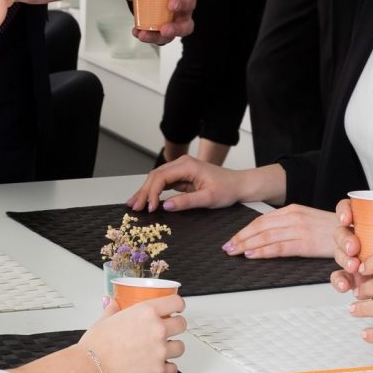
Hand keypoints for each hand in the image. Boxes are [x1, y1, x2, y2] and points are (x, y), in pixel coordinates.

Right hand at [80, 294, 185, 372]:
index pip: (176, 302)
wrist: (91, 369)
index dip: (177, 306)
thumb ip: (112, 310)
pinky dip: (166, 369)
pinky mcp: (158, 371)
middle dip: (176, 327)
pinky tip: (156, 366)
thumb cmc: (95, 346)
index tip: (176, 309)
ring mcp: (160, 351)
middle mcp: (157, 330)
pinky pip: (173, 369)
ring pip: (180, 347)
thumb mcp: (103, 320)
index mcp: (146, 312)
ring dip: (172, 349)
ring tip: (159, 352)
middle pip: (182, 324)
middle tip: (167, 332)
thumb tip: (111, 303)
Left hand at [128, 0, 194, 44]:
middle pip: (186, 26)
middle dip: (175, 29)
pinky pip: (157, 38)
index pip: (189, 1)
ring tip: (143, 35)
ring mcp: (174, 25)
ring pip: (170, 36)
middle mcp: (183, 14)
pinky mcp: (163, 32)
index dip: (182, 4)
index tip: (170, 5)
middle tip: (163, 30)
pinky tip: (137, 32)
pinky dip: (147, 37)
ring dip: (156, 37)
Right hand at [128, 154, 252, 212]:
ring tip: (133, 204)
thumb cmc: (227, 189)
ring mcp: (180, 169)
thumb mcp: (208, 198)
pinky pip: (163, 183)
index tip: (149, 208)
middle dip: (143, 192)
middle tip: (133, 208)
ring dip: (145, 191)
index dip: (152, 193)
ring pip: (156, 179)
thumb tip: (166, 206)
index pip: (161, 177)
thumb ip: (187, 201)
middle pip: (155, 176)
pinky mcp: (181, 177)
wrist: (239, 185)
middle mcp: (181, 164)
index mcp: (187, 166)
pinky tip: (146, 200)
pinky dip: (153, 192)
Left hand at [224, 203, 338, 258]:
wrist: (351, 233)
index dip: (245, 230)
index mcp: (292, 209)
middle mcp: (293, 217)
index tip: (234, 238)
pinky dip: (262, 251)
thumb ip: (287, 224)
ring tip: (235, 252)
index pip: (262, 220)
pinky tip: (252, 254)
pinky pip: (278, 248)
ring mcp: (299, 229)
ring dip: (246, 245)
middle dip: (241, 238)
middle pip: (260, 227)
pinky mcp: (305, 243)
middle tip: (228, 247)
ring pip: (265, 237)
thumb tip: (266, 234)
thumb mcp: (306, 220)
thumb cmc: (330, 230)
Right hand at [330, 197, 372, 293]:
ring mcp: (355, 258)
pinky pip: (340, 278)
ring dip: (343, 260)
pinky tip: (345, 286)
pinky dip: (339, 281)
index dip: (344, 211)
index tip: (348, 218)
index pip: (351, 209)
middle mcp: (360, 239)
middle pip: (341, 232)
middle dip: (344, 239)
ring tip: (354, 267)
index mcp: (372, 223)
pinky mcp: (354, 278)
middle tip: (353, 248)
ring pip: (339, 254)